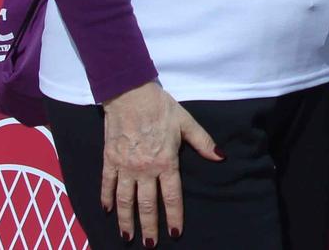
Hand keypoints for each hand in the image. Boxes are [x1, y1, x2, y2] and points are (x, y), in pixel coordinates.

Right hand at [100, 81, 221, 244]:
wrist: (130, 93)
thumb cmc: (161, 107)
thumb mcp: (187, 123)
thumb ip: (203, 142)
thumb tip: (221, 157)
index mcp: (166, 161)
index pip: (171, 196)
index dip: (173, 217)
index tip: (174, 233)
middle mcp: (144, 169)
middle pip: (146, 204)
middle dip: (149, 226)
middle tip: (150, 245)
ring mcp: (124, 166)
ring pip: (124, 200)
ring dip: (126, 220)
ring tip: (128, 236)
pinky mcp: (109, 159)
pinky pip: (107, 184)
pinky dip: (106, 198)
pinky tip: (107, 211)